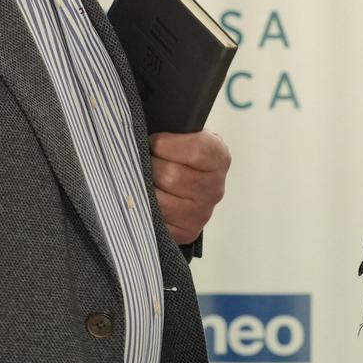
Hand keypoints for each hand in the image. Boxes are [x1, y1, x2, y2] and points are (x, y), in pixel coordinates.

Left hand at [149, 130, 229, 244]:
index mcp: (219, 158)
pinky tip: (146, 199)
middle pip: (171, 176)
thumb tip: (144, 135)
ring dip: (144, 188)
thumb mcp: (184, 133)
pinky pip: (157, 221)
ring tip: (143, 179)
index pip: (195, 150)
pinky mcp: (187, 232)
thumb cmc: (179, 152)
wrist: (186, 177)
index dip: (165, 144)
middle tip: (145, 161)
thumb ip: (174, 130)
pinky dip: (145, 210)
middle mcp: (215, 188)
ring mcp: (202, 213)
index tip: (154, 141)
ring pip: (161, 201)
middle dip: (150, 165)